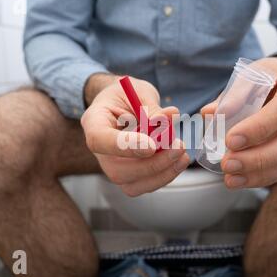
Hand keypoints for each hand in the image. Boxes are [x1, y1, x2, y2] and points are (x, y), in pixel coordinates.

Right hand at [81, 75, 189, 196]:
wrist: (122, 103)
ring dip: (162, 173)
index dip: (125, 146)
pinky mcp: (128, 175)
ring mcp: (112, 166)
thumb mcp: (138, 91)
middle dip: (152, 164)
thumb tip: (170, 116)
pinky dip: (165, 175)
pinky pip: (144, 184)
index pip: (100, 140)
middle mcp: (100, 150)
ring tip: (182, 155)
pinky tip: (179, 160)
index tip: (152, 146)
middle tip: (178, 147)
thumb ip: (152, 107)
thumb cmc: (127, 94)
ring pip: (131, 185)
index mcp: (94, 122)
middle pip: (118, 171)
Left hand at [201, 57, 276, 187]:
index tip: (231, 139)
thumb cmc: (264, 79)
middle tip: (228, 163)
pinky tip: (239, 180)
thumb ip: (231, 96)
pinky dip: (262, 178)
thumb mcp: (248, 76)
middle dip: (259, 157)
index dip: (259, 127)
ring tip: (230, 177)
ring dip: (259, 173)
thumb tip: (211, 114)